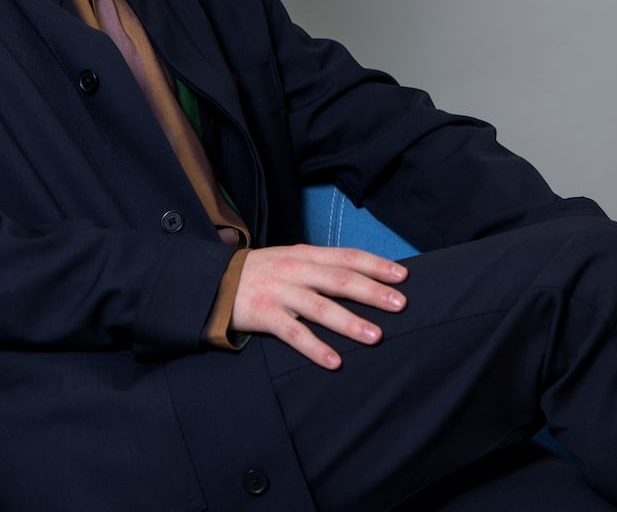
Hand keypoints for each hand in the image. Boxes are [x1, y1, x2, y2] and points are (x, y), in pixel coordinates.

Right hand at [231, 244, 407, 368]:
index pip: (347, 257)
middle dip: (372, 292)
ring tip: (375, 336)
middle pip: (340, 280)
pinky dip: (315, 347)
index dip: (375, 265)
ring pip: (320, 308)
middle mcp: (296, 271)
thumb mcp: (291, 259)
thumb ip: (321, 266)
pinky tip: (334, 361)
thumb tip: (360, 276)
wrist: (214, 281)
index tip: (402, 275)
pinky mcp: (265, 315)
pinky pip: (294, 334)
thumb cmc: (262, 272)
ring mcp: (281, 293)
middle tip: (400, 304)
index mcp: (306, 255)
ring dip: (349, 322)